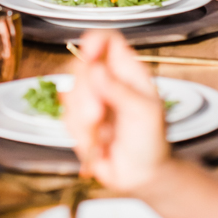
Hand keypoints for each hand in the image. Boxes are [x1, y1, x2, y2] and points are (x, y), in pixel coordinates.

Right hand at [63, 30, 167, 190]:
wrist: (141, 177)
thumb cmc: (152, 141)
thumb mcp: (144, 113)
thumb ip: (119, 90)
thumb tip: (96, 69)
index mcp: (128, 70)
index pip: (108, 40)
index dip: (95, 41)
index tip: (89, 54)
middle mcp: (107, 79)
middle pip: (81, 65)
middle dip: (86, 93)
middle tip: (98, 114)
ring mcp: (91, 99)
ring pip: (70, 92)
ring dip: (83, 119)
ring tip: (103, 135)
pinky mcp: (78, 120)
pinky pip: (66, 117)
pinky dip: (80, 133)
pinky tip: (97, 143)